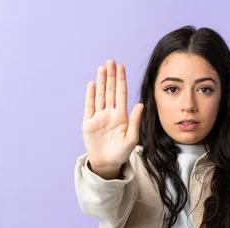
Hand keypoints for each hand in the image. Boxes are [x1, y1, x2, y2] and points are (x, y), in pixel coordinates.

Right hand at [82, 59, 143, 174]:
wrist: (107, 164)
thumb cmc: (121, 153)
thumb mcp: (131, 138)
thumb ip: (135, 121)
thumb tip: (141, 104)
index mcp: (121, 116)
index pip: (121, 94)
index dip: (121, 80)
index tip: (121, 67)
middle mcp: (110, 113)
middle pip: (110, 91)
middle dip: (111, 76)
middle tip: (111, 61)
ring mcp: (99, 117)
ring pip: (100, 95)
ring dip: (101, 82)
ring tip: (102, 68)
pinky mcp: (88, 123)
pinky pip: (89, 106)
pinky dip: (90, 95)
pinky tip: (92, 84)